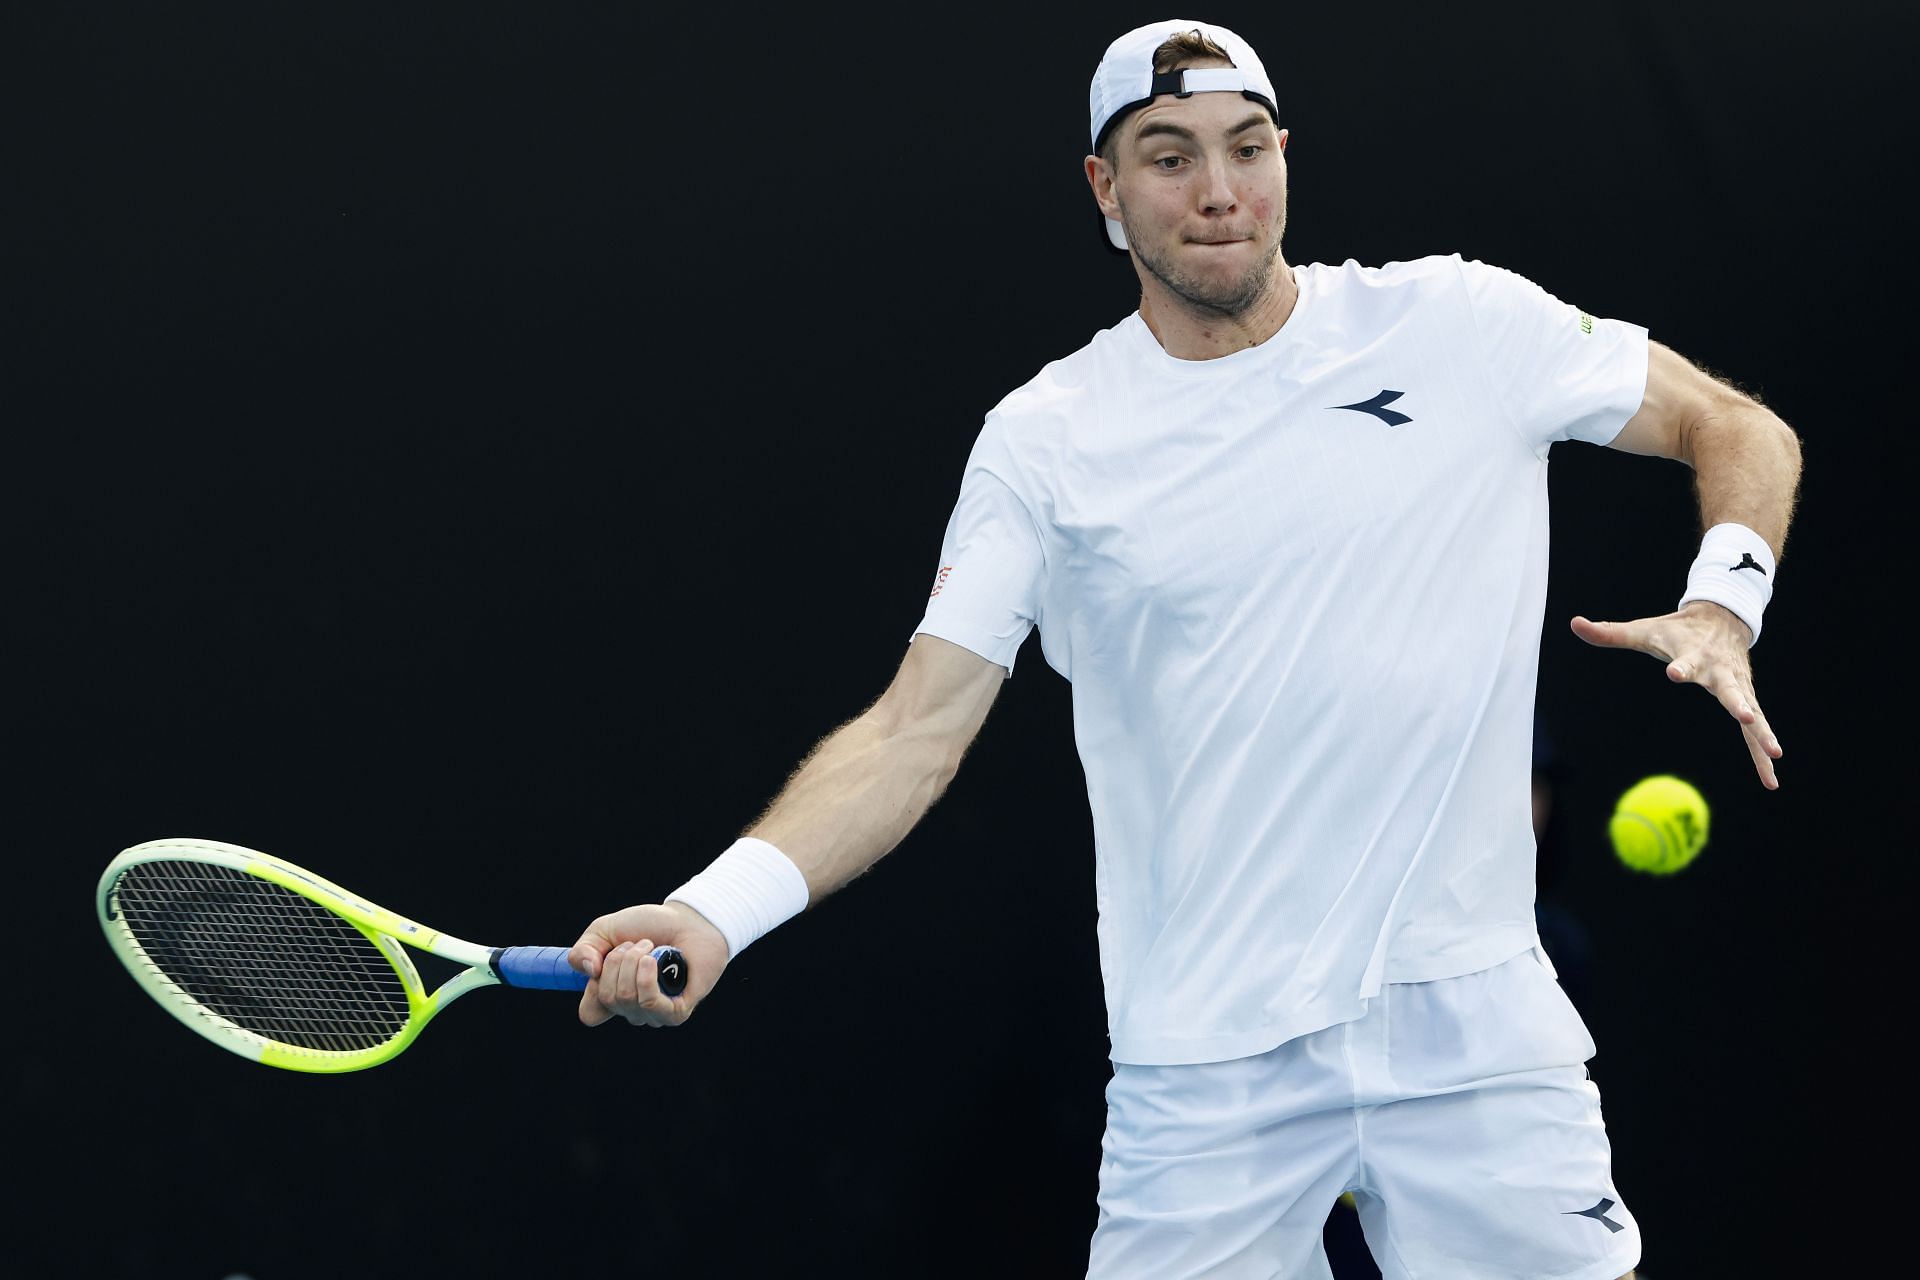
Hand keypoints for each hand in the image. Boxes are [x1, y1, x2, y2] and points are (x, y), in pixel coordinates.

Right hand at [568, 900, 729, 1027]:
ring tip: (650, 948)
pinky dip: (646, 977)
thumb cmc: (650, 926)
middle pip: (606, 998)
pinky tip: (653, 960)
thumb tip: (590, 971)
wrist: (689, 919)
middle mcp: (633, 1010)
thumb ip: (583, 950)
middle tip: (637, 944)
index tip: (604, 961)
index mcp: (614, 996)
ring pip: (625, 998)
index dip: (592, 986)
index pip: (590, 1014)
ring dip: (633, 962)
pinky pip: (648, 1003)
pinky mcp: (676, 1013)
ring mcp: (654, 1014)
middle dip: (618, 960)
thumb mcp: (605, 930)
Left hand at [1570, 601, 1782, 788]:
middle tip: (1744, 714)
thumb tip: (1574, 624)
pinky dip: (1763, 750)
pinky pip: (1756, 727)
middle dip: (1737, 701)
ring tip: (1775, 754)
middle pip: (1728, 688)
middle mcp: (1718, 672)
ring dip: (1762, 733)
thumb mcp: (1644, 630)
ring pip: (1752, 712)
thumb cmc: (1677, 629)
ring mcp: (1736, 686)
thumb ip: (1610, 633)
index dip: (1680, 668)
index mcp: (1693, 655)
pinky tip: (1770, 778)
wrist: (1723, 617)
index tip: (1675, 674)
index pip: (1684, 662)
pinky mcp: (1746, 698)